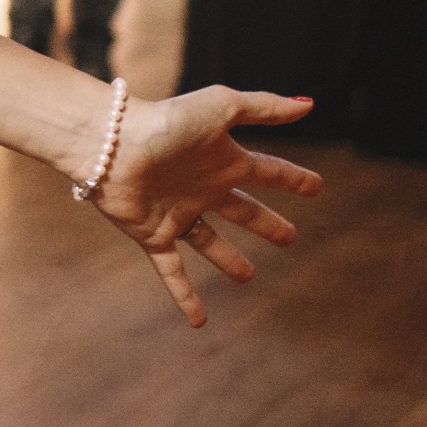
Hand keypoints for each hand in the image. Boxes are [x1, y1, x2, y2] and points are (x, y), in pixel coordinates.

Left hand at [86, 87, 322, 327]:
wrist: (111, 143)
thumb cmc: (165, 121)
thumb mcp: (221, 108)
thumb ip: (264, 106)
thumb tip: (308, 104)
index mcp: (222, 160)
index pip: (268, 172)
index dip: (293, 179)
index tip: (316, 187)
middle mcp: (202, 188)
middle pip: (243, 210)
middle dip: (266, 224)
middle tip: (289, 239)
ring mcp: (177, 213)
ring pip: (209, 243)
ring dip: (229, 260)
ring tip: (248, 277)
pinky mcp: (153, 234)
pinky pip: (172, 270)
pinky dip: (185, 296)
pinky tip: (199, 322)